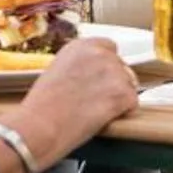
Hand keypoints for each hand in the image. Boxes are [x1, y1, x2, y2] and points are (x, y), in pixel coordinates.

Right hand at [4, 31, 140, 172]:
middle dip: (113, 84)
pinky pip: (132, 104)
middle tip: (94, 103)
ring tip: (94, 112)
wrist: (39, 126)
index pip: (109, 48)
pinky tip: (102, 119)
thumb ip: (79, 67)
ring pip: (129, 86)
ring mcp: (113, 71)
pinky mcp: (123, 93)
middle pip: (121, 67)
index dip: (105, 68)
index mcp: (81, 45)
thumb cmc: (41, 107)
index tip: (99, 82)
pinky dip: (122, 114)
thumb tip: (91, 76)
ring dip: (118, 100)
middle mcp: (100, 53)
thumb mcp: (57, 71)